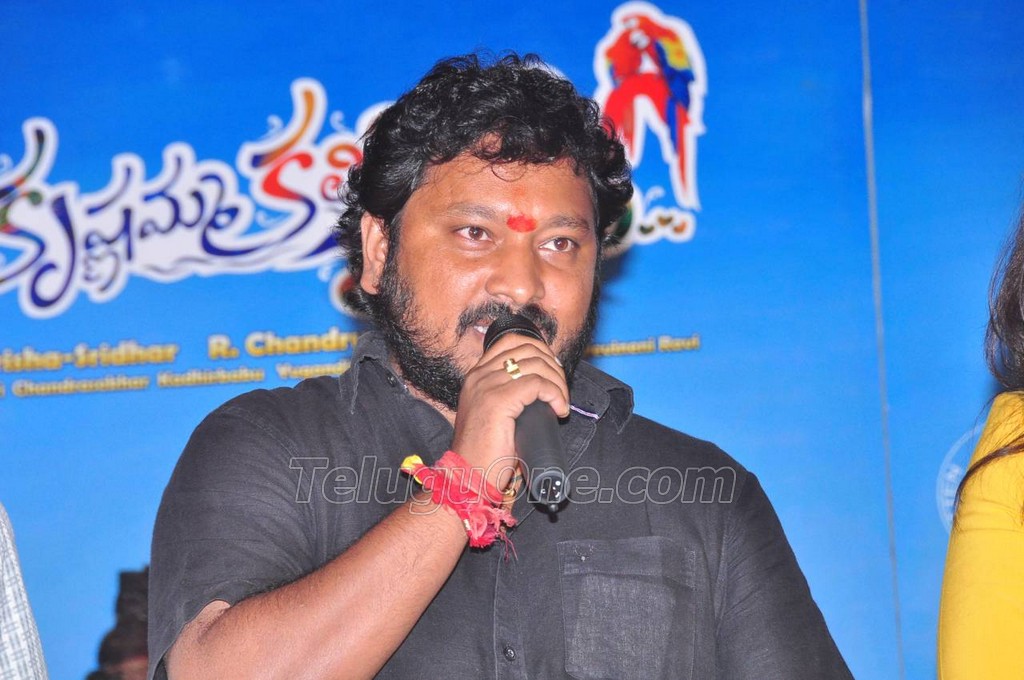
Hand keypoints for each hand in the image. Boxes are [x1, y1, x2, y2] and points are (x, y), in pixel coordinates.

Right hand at [450, 333, 569, 490]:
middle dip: (553, 366)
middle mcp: (478, 376)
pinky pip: (537, 384)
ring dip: (558, 382)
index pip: (511, 341)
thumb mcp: (493, 415)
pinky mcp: (498, 401)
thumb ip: (508, 397)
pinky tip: (559, 410)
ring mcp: (486, 386)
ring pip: (536, 365)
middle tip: (561, 390)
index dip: (539, 349)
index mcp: (476, 376)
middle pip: (527, 349)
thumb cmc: (485, 454)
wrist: (468, 478)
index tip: (552, 371)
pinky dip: (555, 394)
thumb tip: (542, 388)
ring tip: (561, 403)